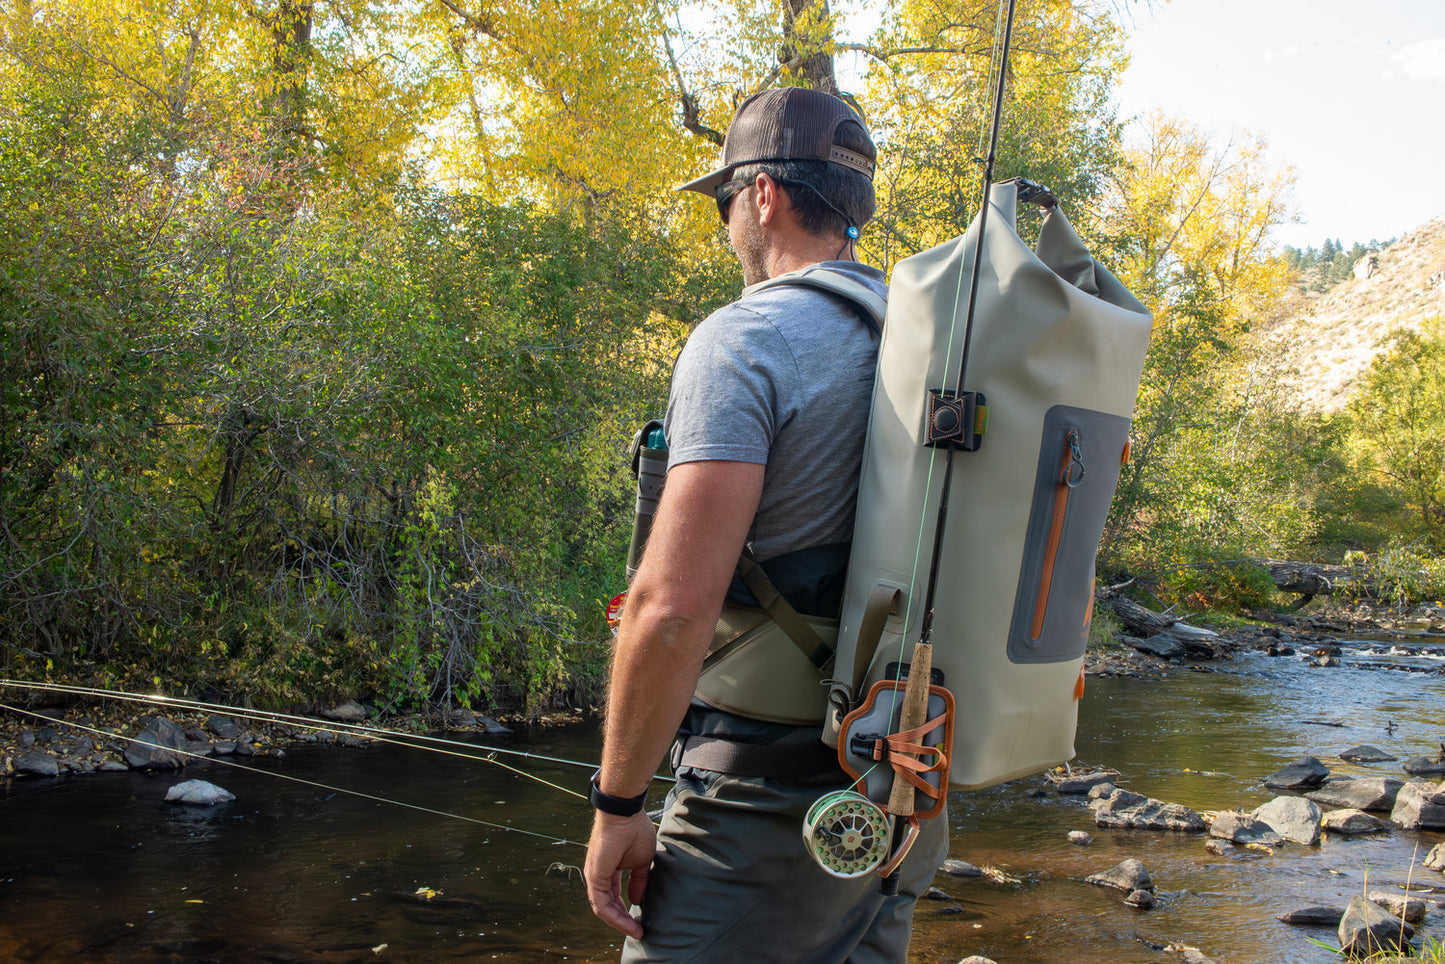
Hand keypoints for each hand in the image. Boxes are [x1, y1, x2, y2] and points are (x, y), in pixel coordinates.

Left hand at [583, 810, 656, 938]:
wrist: (625, 814)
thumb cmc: (634, 830)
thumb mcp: (642, 860)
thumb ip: (639, 880)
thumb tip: (636, 899)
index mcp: (610, 869)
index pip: (615, 895)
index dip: (627, 910)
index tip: (640, 921)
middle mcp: (599, 874)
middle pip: (609, 904)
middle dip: (623, 920)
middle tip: (638, 930)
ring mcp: (594, 876)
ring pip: (604, 908)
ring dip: (619, 922)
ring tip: (635, 931)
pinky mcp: (594, 877)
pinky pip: (602, 904)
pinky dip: (614, 916)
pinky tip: (627, 923)